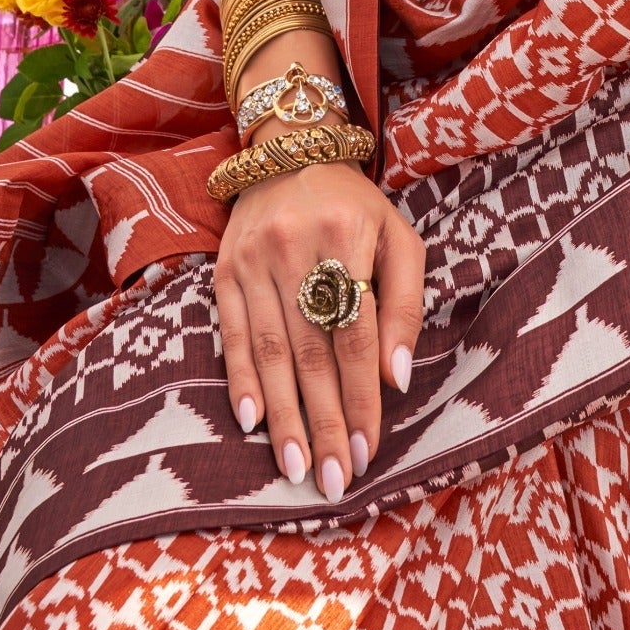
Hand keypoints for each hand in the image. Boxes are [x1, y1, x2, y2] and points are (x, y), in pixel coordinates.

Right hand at [213, 154, 424, 497]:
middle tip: (332, 479)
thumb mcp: (398, 238)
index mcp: (346, 237)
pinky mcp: (224, 271)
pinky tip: (252, 422)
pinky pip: (232, 334)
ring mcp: (253, 261)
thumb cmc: (356, 206)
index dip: (361, 396)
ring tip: (296, 467)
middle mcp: (295, 248)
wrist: (289, 150)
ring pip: (270, 352)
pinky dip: (241, 380)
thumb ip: (405, 305)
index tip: (368, 450)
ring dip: (284, 416)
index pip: (354, 334)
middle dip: (324, 422)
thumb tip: (397, 378)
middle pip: (310, 352)